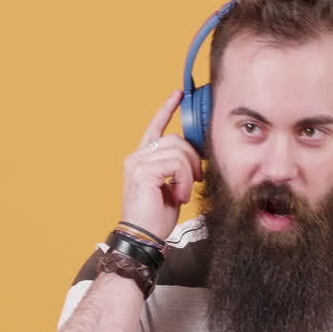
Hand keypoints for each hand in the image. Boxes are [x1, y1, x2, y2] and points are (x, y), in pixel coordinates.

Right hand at [119, 90, 203, 241]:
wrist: (143, 237)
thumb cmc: (157, 216)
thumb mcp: (171, 186)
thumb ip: (177, 167)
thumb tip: (194, 155)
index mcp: (142, 159)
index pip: (155, 127)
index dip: (167, 109)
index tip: (178, 94)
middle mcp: (136, 157)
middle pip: (175, 139)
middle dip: (192, 157)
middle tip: (195, 179)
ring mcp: (137, 163)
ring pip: (178, 151)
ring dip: (188, 173)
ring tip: (184, 192)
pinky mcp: (143, 171)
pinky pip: (176, 164)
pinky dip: (184, 180)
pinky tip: (179, 195)